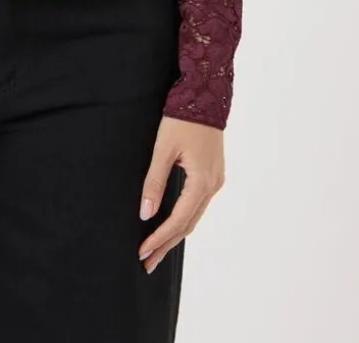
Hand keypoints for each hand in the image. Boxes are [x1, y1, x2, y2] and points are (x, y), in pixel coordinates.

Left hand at [137, 116, 224, 273]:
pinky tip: (172, 224)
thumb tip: (145, 213)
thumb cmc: (182, 118)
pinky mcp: (212, 174)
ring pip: (194, 216)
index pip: (178, 220)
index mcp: (202, 182)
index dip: (160, 238)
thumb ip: (154, 182)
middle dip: (166, 244)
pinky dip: (184, 218)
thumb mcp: (163, 149)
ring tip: (156, 249)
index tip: (142, 252)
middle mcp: (212, 185)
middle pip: (188, 224)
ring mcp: (215, 180)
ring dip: (175, 234)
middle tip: (147, 262)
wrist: (205, 95)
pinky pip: (198, 204)